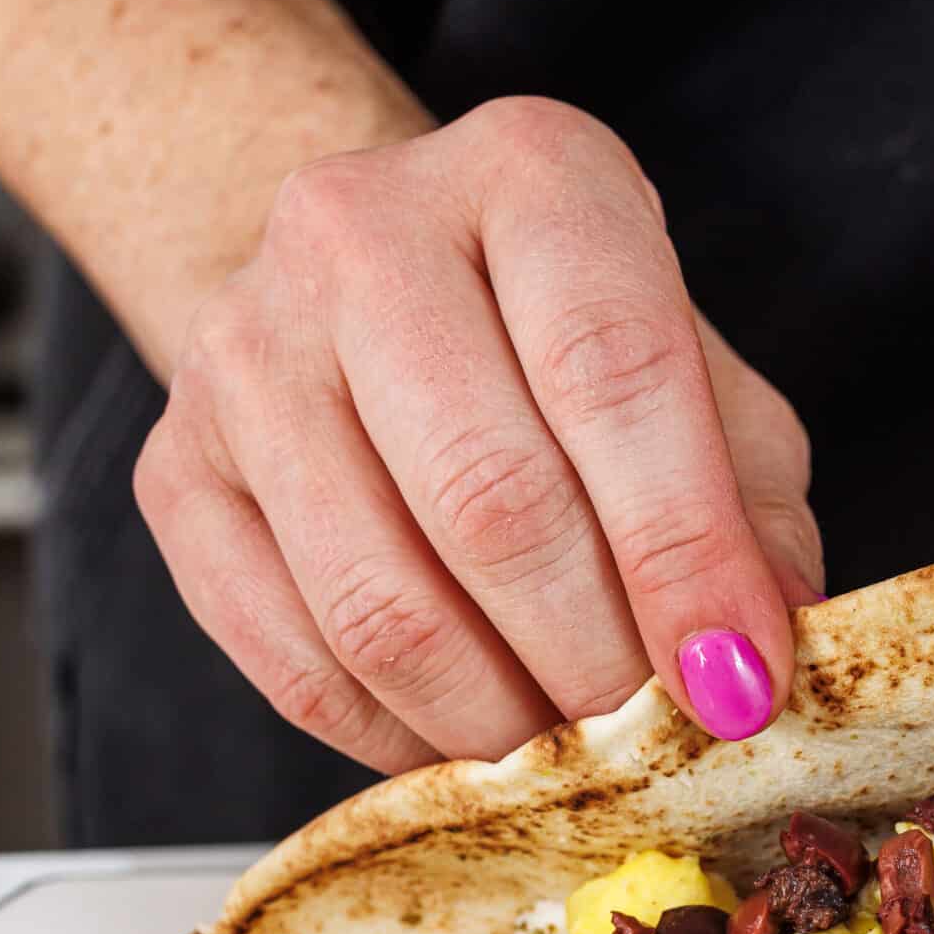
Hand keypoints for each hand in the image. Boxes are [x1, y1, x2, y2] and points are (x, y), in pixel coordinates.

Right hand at [134, 97, 820, 771]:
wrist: (379, 292)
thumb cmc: (575, 348)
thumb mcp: (706, 390)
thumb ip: (750, 516)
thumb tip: (759, 668)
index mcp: (530, 175)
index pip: (613, 372)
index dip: (684, 554)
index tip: (736, 682)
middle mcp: (362, 233)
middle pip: (491, 499)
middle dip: (595, 661)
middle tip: (658, 744)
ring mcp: (245, 349)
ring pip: (381, 604)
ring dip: (499, 720)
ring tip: (574, 758)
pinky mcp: (174, 469)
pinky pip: (292, 658)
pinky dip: (399, 739)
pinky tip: (472, 745)